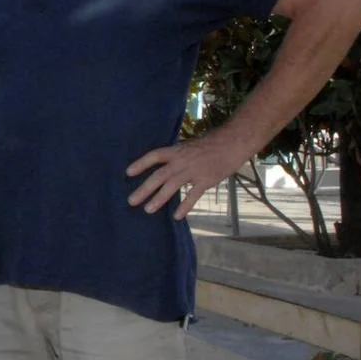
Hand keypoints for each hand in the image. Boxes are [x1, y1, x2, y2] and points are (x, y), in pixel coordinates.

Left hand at [127, 133, 249, 219]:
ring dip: (159, 198)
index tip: (128, 173)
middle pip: (159, 175)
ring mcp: (194, 170)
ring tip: (148, 210)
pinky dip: (185, 205)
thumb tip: (164, 166)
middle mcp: (182, 160)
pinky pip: (193, 195)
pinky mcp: (206, 180)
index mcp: (177, 151)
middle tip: (131, 201)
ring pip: (172, 186)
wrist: (232, 143)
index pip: (154, 156)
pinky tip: (177, 216)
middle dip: (144, 188)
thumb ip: (176, 157)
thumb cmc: (210, 145)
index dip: (141, 163)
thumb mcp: (189, 146)